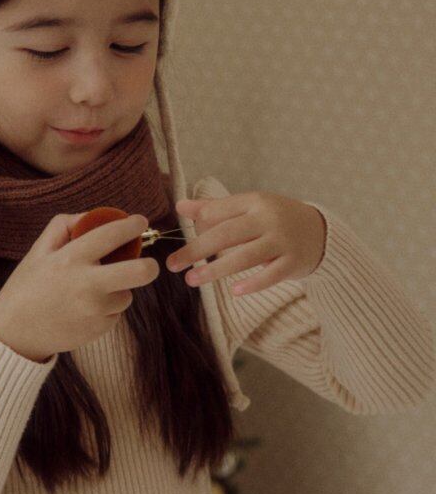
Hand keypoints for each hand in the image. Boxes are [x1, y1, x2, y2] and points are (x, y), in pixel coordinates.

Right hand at [0, 212, 158, 359]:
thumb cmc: (27, 287)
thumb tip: (93, 216)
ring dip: (118, 290)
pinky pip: (115, 313)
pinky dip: (107, 309)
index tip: (140, 221)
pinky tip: (85, 309)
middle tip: (149, 264)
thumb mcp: (38, 250)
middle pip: (139, 272)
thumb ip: (64, 226)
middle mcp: (87, 285)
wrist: (16, 333)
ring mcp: (95, 310)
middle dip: (150, 266)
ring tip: (94, 291)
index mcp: (71, 260)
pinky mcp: (99, 330)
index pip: (111, 235)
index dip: (131, 226)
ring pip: (127, 295)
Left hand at [165, 191, 326, 296]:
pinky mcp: (294, 262)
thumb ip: (215, 208)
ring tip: (192, 280)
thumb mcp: (249, 207)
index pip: (219, 211)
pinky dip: (253, 284)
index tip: (174, 239)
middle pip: (227, 234)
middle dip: (197, 250)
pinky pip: (271, 275)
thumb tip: (180, 206)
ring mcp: (283, 241)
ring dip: (216, 269)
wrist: (321, 232)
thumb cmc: (275, 219)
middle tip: (173, 264)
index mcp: (254, 202)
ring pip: (245, 256)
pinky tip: (233, 292)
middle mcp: (268, 219)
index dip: (195, 224)